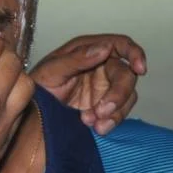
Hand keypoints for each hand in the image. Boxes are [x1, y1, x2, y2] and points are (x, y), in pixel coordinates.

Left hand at [29, 34, 146, 134]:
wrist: (31, 112)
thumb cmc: (38, 84)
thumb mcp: (52, 70)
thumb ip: (77, 59)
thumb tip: (105, 48)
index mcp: (89, 50)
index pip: (121, 45)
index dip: (135, 54)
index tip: (140, 69)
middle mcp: (101, 66)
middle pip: (126, 75)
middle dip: (118, 95)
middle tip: (102, 112)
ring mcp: (104, 87)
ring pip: (126, 97)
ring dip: (115, 112)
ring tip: (92, 123)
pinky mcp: (104, 106)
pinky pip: (118, 113)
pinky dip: (111, 121)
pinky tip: (96, 127)